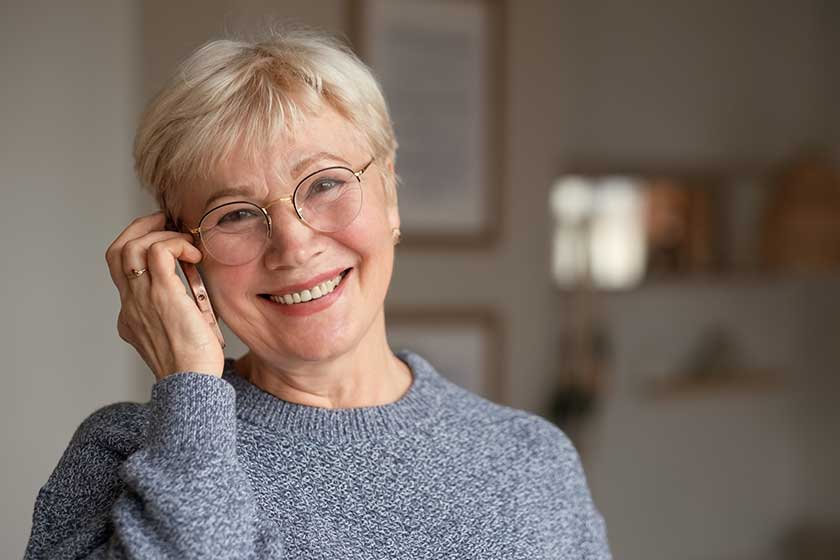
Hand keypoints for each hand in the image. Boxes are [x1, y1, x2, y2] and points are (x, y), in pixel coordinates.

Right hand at [105, 212, 223, 380]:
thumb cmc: (195, 366)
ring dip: (162, 234)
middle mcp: (131, 304)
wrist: (192, 385)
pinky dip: (176, 244)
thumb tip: (194, 297)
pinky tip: (194, 255)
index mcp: (131, 315)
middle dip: (140, 227)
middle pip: (117, 250)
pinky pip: (158, 252)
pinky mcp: (163, 295)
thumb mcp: (179, 335)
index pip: (121, 268)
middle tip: (167, 222)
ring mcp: (143, 299)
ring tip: (187, 243)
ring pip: (133, 245)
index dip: (138, 244)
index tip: (164, 237)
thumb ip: (178, 314)